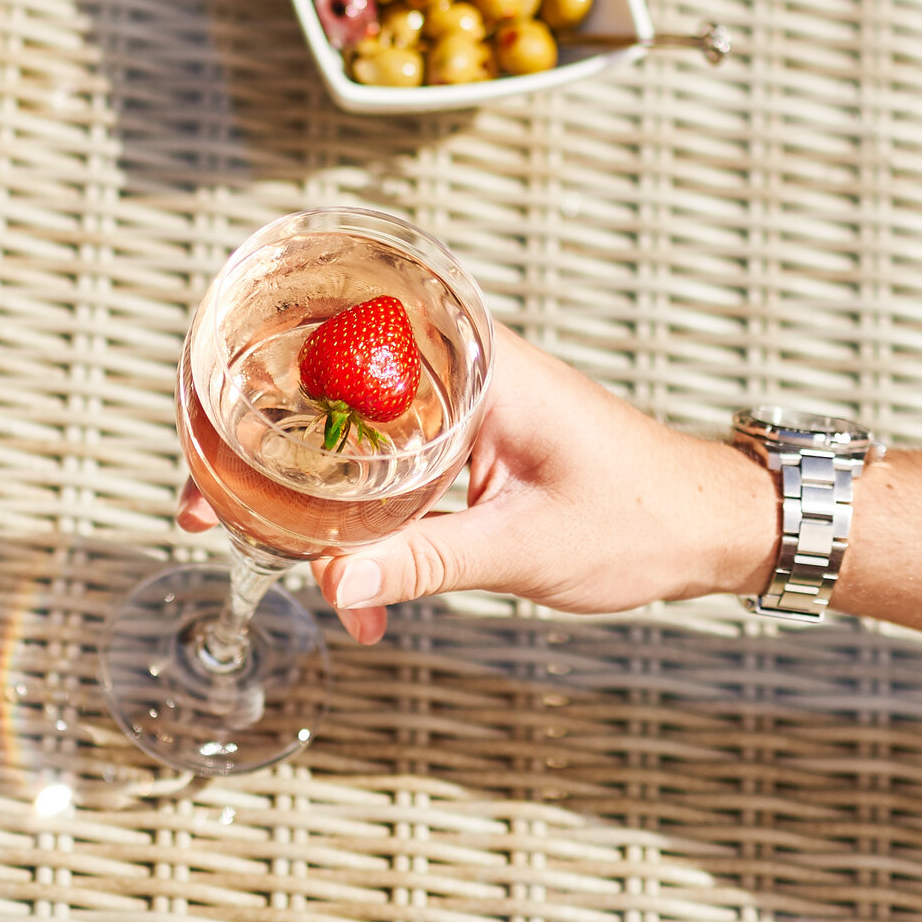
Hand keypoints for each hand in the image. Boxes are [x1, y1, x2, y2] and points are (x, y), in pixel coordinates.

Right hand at [175, 326, 776, 643]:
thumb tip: (332, 585)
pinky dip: (360, 519)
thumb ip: (425, 564)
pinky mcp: (472, 448)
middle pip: (331, 389)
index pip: (350, 334)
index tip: (210, 421)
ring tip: (259, 551)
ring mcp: (465, 410)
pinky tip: (354, 586)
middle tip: (206, 508)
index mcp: (479, 365)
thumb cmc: (642, 515)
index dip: (265, 372)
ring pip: (354, 436)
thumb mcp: (523, 548)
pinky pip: (390, 470)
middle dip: (262, 448)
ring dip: (305, 492)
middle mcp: (464, 372)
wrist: (715, 526)